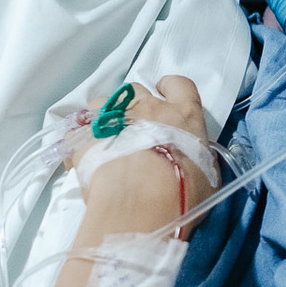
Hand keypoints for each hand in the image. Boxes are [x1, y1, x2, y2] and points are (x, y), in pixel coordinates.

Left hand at [71, 77, 216, 214]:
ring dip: (106, 117)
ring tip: (107, 141)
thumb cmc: (182, 189)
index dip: (171, 89)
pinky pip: (78, 129)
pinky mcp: (85, 136)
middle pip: (137, 91)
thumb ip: (197, 158)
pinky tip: (86, 156)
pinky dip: (81, 139)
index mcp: (182, 114)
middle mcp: (148, 108)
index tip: (166, 95)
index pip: (179, 85)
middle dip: (135, 106)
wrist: (142, 201)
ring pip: (104, 102)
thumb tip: (192, 161)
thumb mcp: (207, 174)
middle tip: (137, 129)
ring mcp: (114, 118)